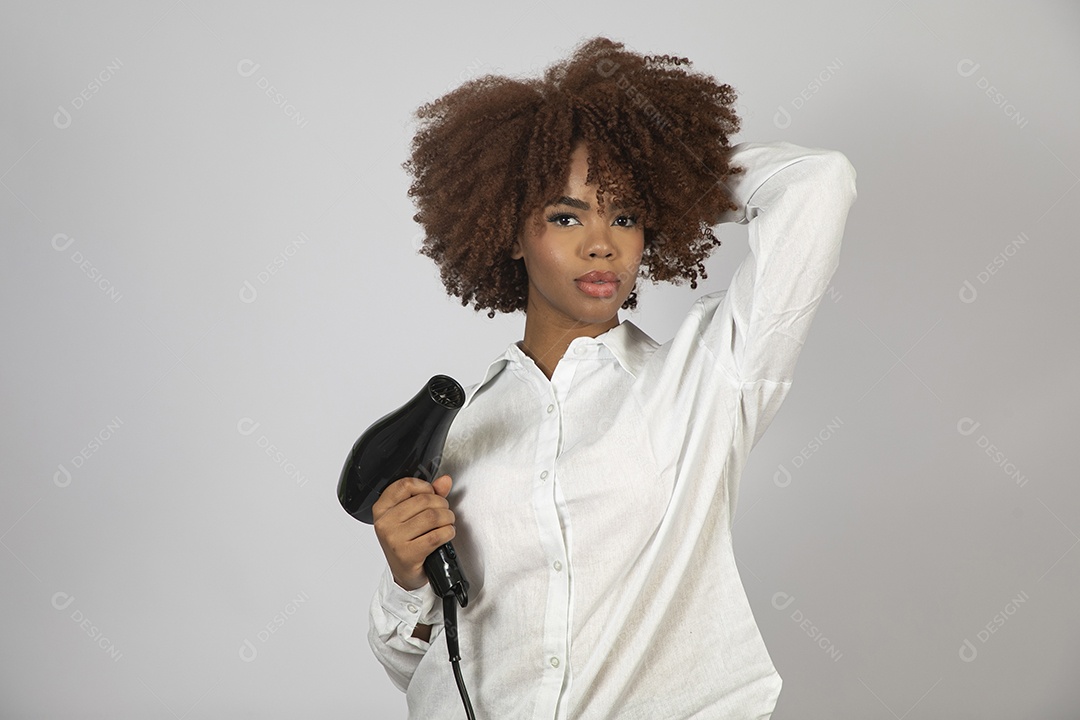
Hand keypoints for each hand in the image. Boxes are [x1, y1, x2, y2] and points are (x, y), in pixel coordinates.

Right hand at [372, 474, 455, 590]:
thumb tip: (444, 481)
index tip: (431, 494)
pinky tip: (446, 534)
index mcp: (382, 509)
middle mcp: (385, 523)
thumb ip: (428, 494)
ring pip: (432, 516)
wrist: (404, 574)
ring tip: (447, 523)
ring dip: (447, 518)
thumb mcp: (411, 516)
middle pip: (423, 500)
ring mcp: (394, 539)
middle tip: (444, 512)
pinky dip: (448, 532)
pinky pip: (436, 536)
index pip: (405, 485)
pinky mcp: (407, 554)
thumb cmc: (407, 543)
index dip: (425, 487)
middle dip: (442, 504)